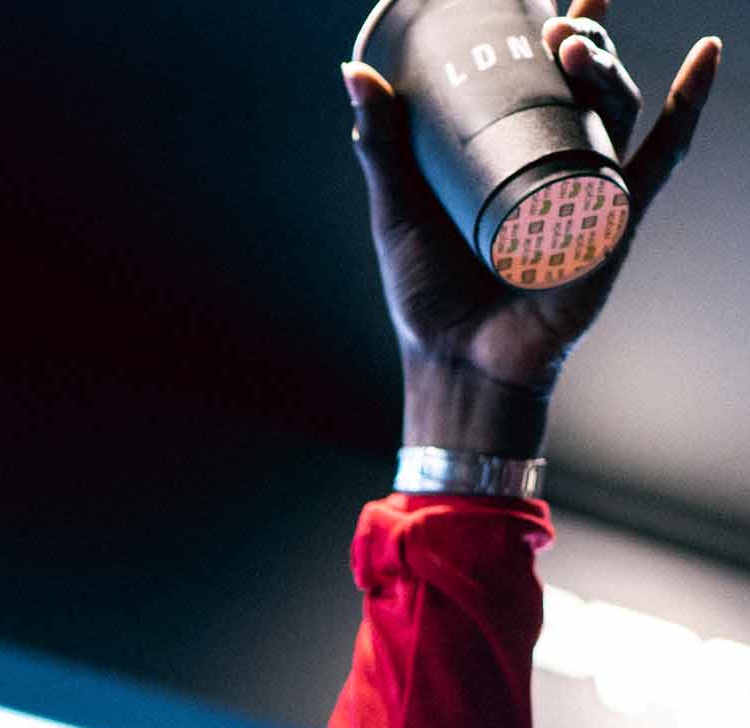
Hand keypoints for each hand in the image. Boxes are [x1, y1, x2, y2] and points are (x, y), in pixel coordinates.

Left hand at [344, 3, 721, 450]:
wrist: (455, 363)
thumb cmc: (428, 296)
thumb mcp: (397, 208)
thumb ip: (380, 144)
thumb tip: (352, 71)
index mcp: (514, 157)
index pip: (543, 79)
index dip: (557, 30)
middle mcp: (559, 166)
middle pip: (585, 85)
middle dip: (582, 41)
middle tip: (560, 23)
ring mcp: (590, 192)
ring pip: (615, 111)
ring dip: (607, 67)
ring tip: (578, 43)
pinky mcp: (611, 224)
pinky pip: (659, 160)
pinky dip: (687, 108)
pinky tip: (705, 57)